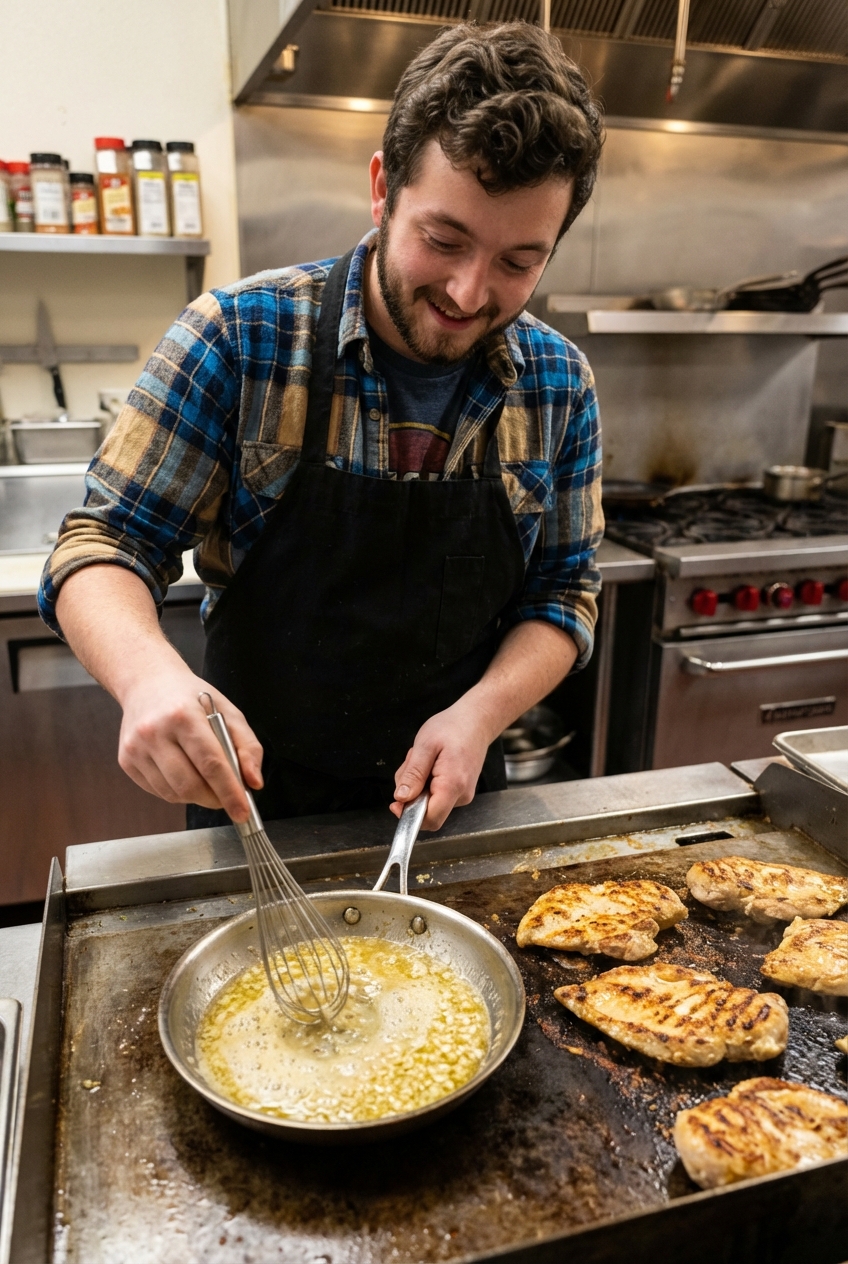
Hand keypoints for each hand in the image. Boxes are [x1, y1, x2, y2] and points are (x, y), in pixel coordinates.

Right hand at [118, 663, 263, 821]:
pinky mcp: (126, 760)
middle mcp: (155, 732)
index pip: (211, 764)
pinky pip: (158, 791)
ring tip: (205, 780)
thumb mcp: (228, 711)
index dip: (229, 792)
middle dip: (214, 799)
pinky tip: (184, 774)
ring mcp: (136, 748)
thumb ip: (247, 746)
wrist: (147, 683)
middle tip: (227, 797)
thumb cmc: (190, 698)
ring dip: (196, 796)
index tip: (242, 812)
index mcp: (184, 715)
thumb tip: (253, 782)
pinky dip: (177, 792)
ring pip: (173, 793)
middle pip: (189, 785)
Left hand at [391, 697, 495, 830]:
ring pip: (429, 802)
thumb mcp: (425, 745)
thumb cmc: (453, 727)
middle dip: (411, 793)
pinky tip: (432, 762)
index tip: (396, 801)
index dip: (409, 815)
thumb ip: (412, 774)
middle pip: (427, 811)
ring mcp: (463, 794)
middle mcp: (461, 795)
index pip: (430, 819)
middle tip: (412, 764)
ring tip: (425, 758)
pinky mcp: (460, 790)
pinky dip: (427, 781)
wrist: (477, 720)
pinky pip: (436, 794)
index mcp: (452, 785)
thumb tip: (401, 798)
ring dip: (418, 784)